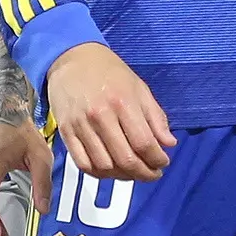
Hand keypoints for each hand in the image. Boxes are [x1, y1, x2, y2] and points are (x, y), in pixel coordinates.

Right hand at [47, 42, 174, 181]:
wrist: (72, 59)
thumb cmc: (109, 73)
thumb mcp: (139, 88)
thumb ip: (156, 117)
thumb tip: (169, 144)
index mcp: (122, 102)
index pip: (143, 143)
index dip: (157, 160)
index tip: (163, 163)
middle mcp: (100, 116)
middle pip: (125, 159)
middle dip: (144, 173)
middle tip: (152, 174)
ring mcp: (80, 125)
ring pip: (104, 166)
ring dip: (123, 176)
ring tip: (133, 172)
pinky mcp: (66, 132)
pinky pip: (83, 164)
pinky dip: (99, 174)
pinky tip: (111, 170)